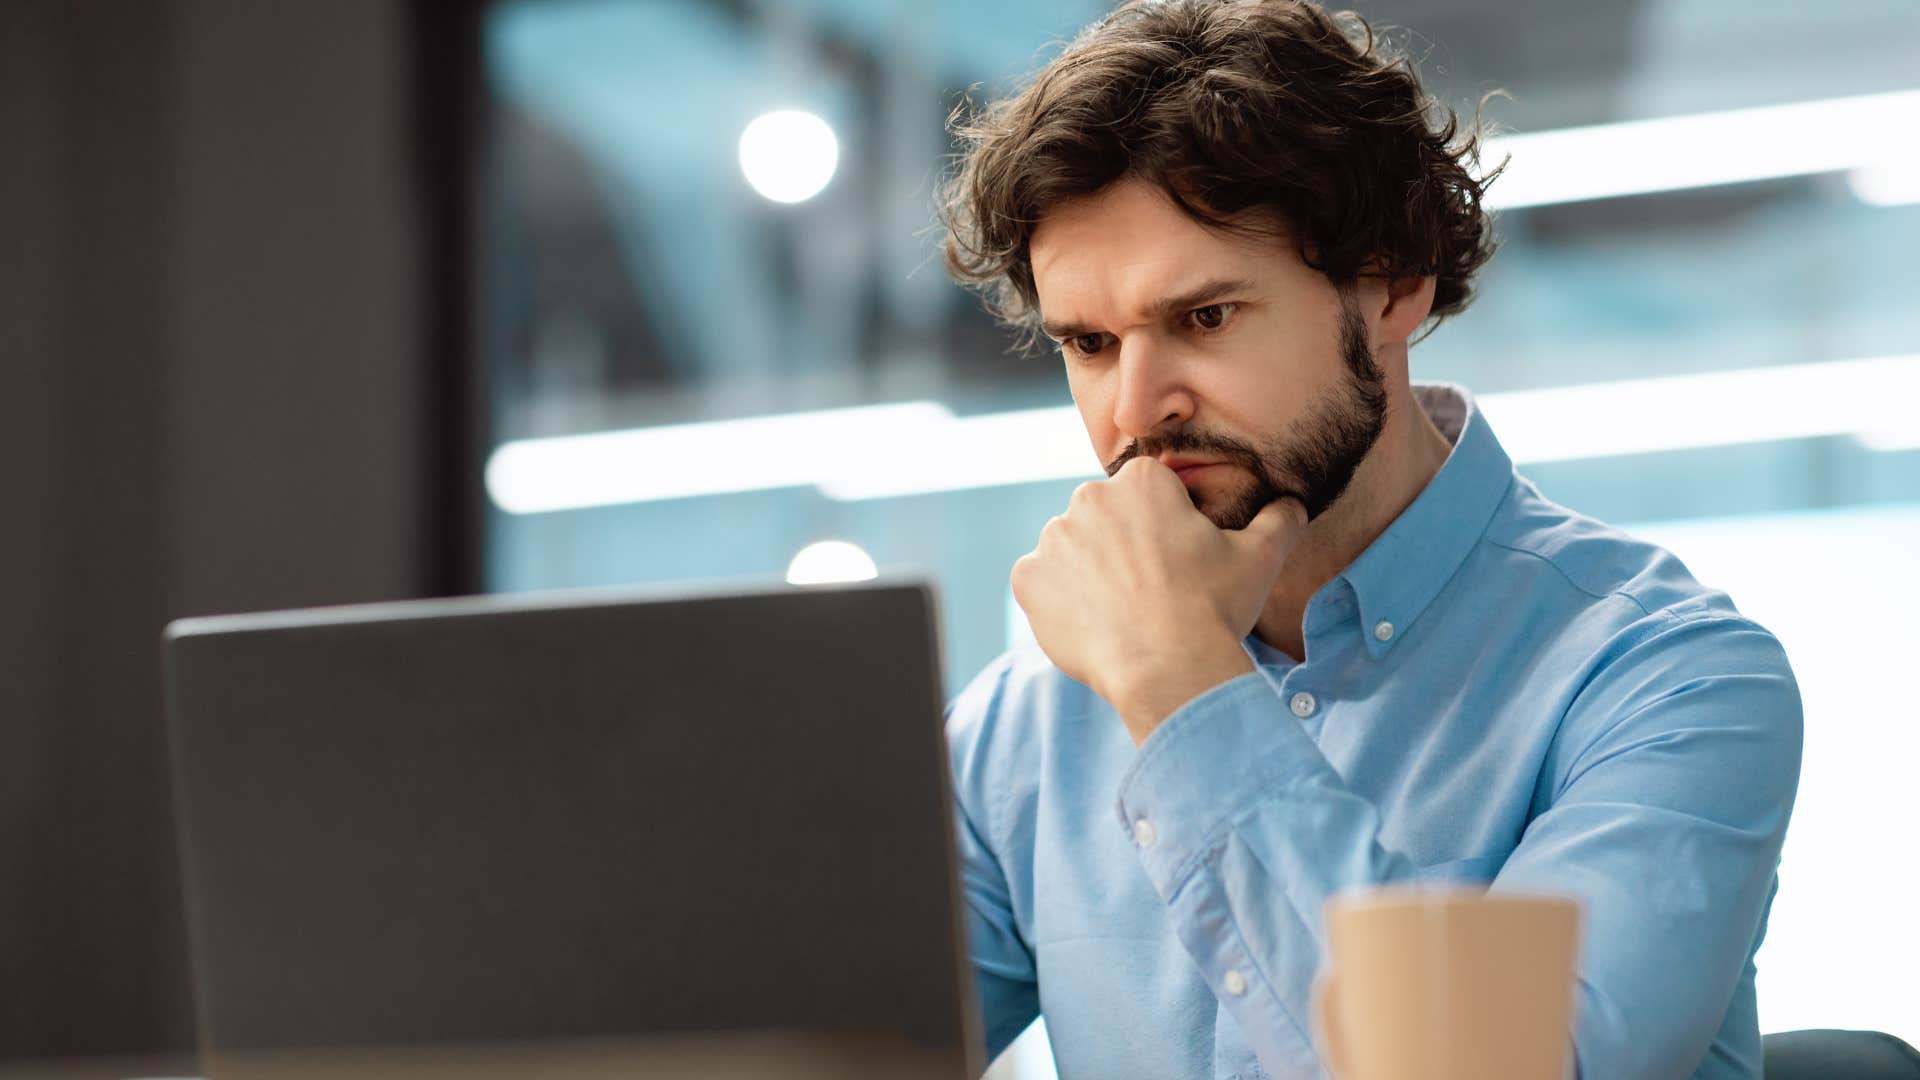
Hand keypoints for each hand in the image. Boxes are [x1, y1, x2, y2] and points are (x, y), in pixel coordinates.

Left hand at [1010, 457, 1307, 743]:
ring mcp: (1053, 538)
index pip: (1146, 495)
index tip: (1177, 563)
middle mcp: (1089, 497)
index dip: (1165, 529)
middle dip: (1122, 547)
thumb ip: (1278, 519)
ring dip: (1089, 573)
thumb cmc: (1214, 609)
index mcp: (1141, 481)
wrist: (1167, 669)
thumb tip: (1293, 503)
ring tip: (1122, 612)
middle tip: (1151, 592)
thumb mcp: (1261, 557)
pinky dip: (1059, 601)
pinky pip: (1040, 583)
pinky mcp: (1028, 578)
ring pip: (1071, 550)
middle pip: (1105, 519)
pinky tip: (1093, 624)